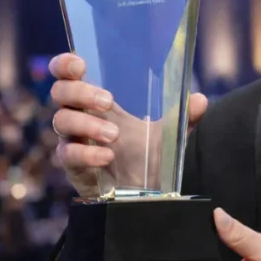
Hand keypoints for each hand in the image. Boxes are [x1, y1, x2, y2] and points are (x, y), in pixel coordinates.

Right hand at [48, 52, 207, 197]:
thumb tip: (200, 100)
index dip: (65, 65)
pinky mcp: (72, 166)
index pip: (67, 74)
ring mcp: (73, 141)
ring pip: (61, 121)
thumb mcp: (169, 134)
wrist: (142, 195)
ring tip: (115, 136)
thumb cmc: (147, 156)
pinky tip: (107, 157)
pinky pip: (67, 155)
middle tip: (108, 102)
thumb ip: (184, 116)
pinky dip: (87, 154)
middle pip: (60, 93)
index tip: (80, 66)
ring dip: (87, 124)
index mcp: (96, 101)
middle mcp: (80, 116)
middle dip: (81, 92)